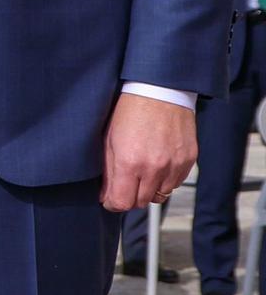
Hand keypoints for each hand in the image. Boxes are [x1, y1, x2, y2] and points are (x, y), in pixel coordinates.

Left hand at [101, 92, 196, 211]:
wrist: (159, 91)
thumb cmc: (130, 110)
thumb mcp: (109, 140)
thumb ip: (108, 172)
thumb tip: (106, 195)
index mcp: (129, 162)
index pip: (122, 202)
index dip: (112, 203)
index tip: (109, 199)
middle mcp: (154, 168)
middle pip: (140, 202)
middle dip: (129, 196)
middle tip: (124, 183)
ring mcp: (174, 165)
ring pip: (160, 195)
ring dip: (149, 189)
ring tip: (142, 170)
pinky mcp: (188, 160)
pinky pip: (175, 183)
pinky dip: (165, 179)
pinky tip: (157, 164)